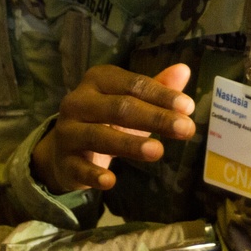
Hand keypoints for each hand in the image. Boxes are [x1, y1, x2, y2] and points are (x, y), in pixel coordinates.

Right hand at [31, 63, 194, 193]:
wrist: (64, 148)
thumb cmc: (107, 118)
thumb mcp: (132, 100)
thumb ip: (158, 87)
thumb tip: (184, 69)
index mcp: (99, 79)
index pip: (134, 84)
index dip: (162, 95)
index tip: (188, 107)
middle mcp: (78, 101)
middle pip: (120, 107)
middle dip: (155, 118)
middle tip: (187, 129)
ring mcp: (67, 131)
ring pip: (99, 136)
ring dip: (130, 144)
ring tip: (158, 151)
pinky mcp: (62, 160)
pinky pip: (78, 167)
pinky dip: (93, 175)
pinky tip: (111, 181)